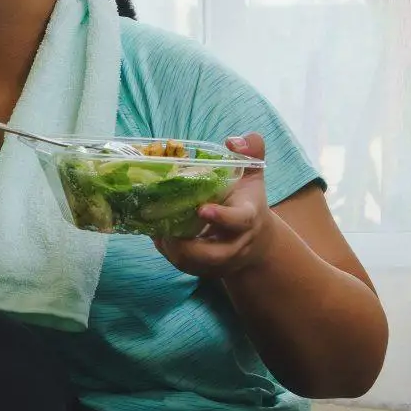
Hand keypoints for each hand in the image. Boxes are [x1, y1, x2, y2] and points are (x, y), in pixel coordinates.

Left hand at [154, 135, 276, 279]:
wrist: (256, 242)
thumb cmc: (248, 202)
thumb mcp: (253, 175)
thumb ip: (250, 154)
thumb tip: (234, 140)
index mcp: (248, 218)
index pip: (238, 221)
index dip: (222, 217)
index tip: (202, 209)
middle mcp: (235, 244)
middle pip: (213, 255)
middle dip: (187, 245)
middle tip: (164, 227)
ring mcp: (219, 261)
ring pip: (192, 263)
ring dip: (170, 248)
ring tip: (154, 227)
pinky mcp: (204, 270)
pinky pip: (182, 265)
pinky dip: (166, 250)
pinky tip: (155, 232)